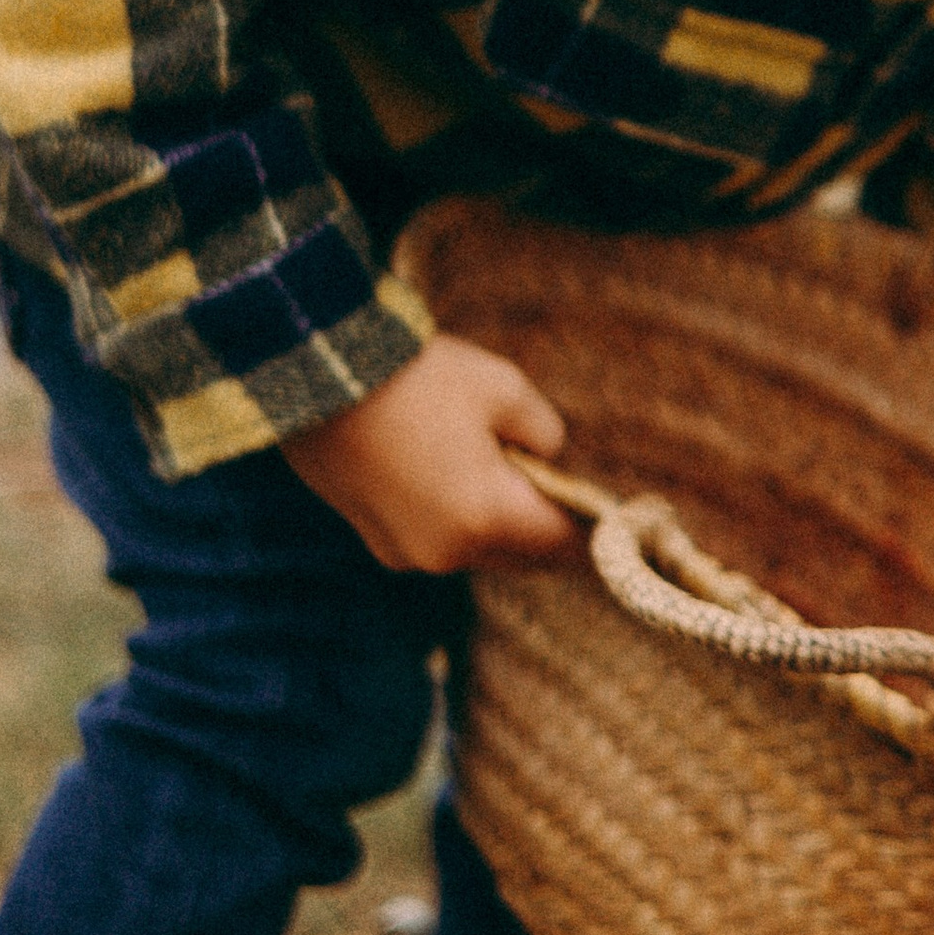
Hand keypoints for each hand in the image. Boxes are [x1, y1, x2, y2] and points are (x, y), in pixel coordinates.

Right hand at [281, 334, 572, 573]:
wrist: (313, 376)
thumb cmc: (417, 377)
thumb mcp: (503, 387)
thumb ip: (544, 432)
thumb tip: (547, 458)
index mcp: (486, 518)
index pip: (565, 545)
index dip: (597, 532)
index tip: (620, 519)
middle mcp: (448, 553)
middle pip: (524, 557)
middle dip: (550, 531)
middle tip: (570, 495)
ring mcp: (407, 554)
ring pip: (480, 553)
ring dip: (501, 526)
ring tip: (509, 475)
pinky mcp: (376, 542)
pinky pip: (438, 543)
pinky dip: (459, 522)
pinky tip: (457, 478)